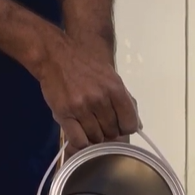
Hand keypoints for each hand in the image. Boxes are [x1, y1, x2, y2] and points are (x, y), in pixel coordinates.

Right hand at [34, 32, 140, 153]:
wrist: (56, 54)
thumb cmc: (86, 65)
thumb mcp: (111, 77)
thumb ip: (126, 101)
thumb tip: (138, 126)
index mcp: (115, 89)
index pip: (129, 124)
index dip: (124, 128)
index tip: (118, 124)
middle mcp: (100, 99)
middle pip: (112, 133)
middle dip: (108, 131)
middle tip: (99, 122)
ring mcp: (81, 107)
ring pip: (96, 138)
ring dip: (93, 135)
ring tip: (87, 124)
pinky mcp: (64, 113)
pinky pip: (78, 140)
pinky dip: (81, 141)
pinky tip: (79, 132)